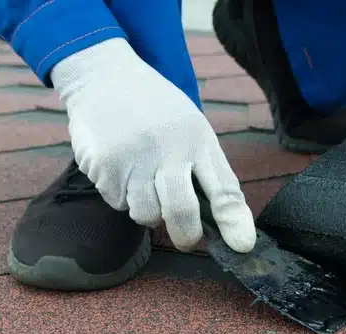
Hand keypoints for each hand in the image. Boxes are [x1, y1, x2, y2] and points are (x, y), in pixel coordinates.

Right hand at [50, 38, 254, 252]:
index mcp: (198, 139)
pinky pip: (118, 203)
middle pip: (183, 212)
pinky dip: (121, 195)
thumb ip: (208, 173)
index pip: (223, 187)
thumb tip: (227, 225)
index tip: (242, 245)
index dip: (233, 221)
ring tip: (144, 182)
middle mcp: (168, 149)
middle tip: (186, 240)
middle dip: (187, 236)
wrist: (103, 75)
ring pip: (147, 214)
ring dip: (148, 210)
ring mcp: (135, 158)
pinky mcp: (105, 166)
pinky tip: (120, 168)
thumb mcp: (191, 128)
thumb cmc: (156, 111)